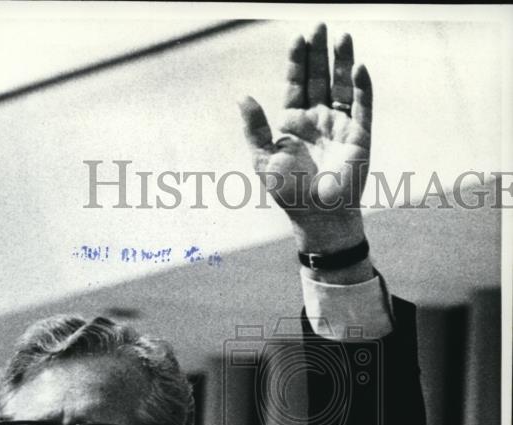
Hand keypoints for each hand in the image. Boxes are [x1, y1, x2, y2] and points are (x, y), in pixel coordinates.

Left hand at [239, 24, 372, 254]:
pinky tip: (358, 67)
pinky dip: (362, 87)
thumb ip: (254, 128)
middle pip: (320, 77)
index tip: (298, 38)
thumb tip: (242, 96)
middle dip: (320, 52)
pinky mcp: (360, 135)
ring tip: (343, 36)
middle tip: (320, 24)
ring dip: (343, 61)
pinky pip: (362, 106)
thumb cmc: (288, 193)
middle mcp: (318, 118)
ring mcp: (340, 125)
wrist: (316, 217)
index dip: (297, 61)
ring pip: (342, 85)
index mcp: (293, 122)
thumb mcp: (263, 160)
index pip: (296, 83)